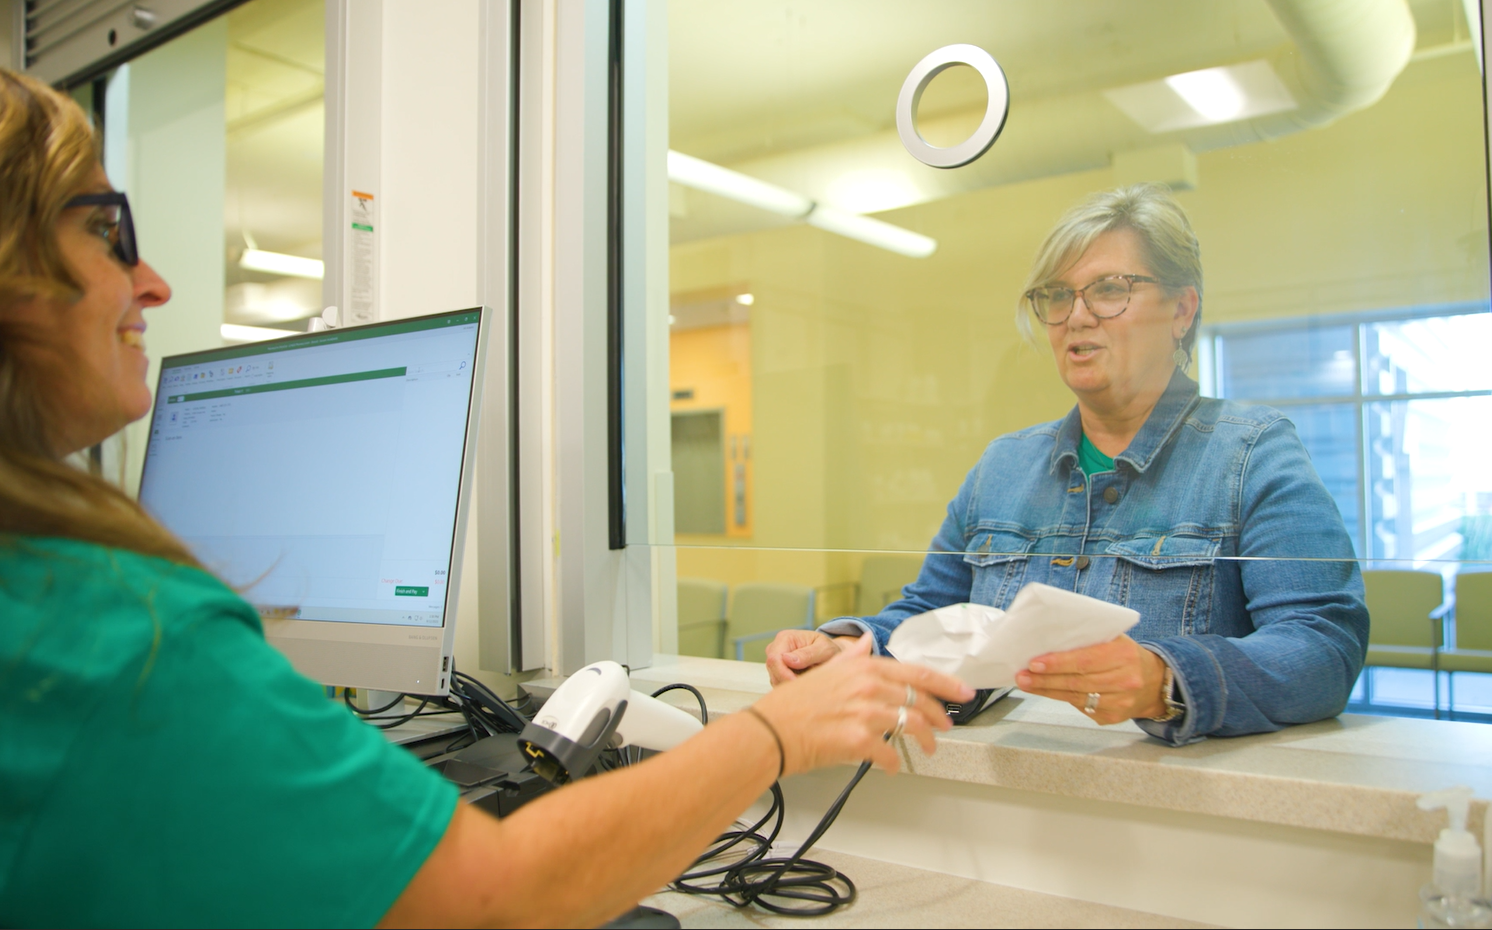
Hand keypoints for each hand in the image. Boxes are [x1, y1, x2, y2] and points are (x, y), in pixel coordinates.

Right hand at [749, 634, 975, 775]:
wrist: (770, 733)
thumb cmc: (793, 706)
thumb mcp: (826, 671)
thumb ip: (852, 658)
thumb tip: (866, 642)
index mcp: (864, 668)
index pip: (917, 673)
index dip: (946, 684)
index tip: (963, 692)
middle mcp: (869, 687)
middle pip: (921, 702)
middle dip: (939, 717)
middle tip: (946, 727)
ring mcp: (866, 713)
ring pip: (912, 727)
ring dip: (924, 742)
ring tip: (927, 750)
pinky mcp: (860, 741)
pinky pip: (891, 755)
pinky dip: (894, 763)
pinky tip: (892, 765)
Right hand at [765, 628, 852, 684]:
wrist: (829, 654)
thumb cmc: (828, 649)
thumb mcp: (824, 649)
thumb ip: (808, 654)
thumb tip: (786, 659)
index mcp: (785, 638)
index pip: (775, 659)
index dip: (784, 674)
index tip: (798, 683)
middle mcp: (775, 648)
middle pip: (774, 671)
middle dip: (789, 681)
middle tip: (809, 684)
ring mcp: (775, 661)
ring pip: (775, 680)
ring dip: (791, 685)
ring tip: (809, 679)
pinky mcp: (777, 672)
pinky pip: (780, 684)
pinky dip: (791, 687)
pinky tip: (804, 681)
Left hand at [1014, 635, 1167, 724]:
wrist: (1154, 683)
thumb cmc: (1125, 656)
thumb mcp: (1114, 639)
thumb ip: (1088, 638)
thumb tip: (1050, 638)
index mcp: (1123, 655)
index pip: (1085, 660)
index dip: (1058, 663)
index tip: (1034, 663)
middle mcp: (1125, 680)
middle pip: (1077, 682)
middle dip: (1045, 680)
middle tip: (1022, 676)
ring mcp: (1120, 702)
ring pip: (1076, 698)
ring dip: (1047, 691)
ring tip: (1027, 683)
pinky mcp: (1113, 717)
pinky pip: (1081, 708)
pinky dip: (1061, 699)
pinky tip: (1046, 692)